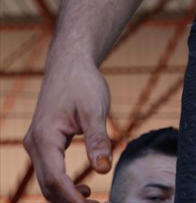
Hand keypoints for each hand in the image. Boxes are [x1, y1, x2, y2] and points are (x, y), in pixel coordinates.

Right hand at [24, 58, 111, 202]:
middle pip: (47, 186)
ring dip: (66, 196)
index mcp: (45, 137)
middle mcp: (35, 144)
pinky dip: (63, 184)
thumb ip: (97, 139)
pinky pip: (49, 171)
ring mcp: (36, 143)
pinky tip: (83, 188)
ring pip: (46, 181)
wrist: (69, 63)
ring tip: (92, 202)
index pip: (55, 179)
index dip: (71, 199)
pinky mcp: (43, 142)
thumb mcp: (95, 109)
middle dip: (69, 202)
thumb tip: (104, 169)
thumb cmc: (82, 82)